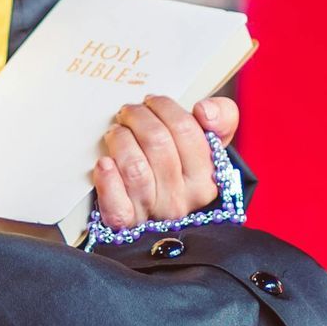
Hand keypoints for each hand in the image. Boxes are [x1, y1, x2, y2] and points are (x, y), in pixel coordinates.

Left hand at [92, 93, 239, 231]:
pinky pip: (117, 205)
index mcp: (207, 178)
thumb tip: (205, 110)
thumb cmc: (181, 171)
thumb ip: (222, 118)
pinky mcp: (125, 224)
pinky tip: (104, 163)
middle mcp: (182, 198)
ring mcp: (153, 212)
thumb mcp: (209, 146)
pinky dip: (108, 180)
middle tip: (128, 112)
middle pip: (157, 143)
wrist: (160, 218)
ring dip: (120, 140)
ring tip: (116, 132)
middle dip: (138, 117)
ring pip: (135, 167)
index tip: (152, 102)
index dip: (164, 107)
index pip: (186, 129)